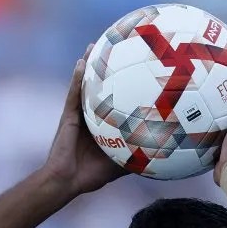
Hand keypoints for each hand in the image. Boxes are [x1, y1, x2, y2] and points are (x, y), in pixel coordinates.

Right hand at [41, 44, 127, 197]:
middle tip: (113, 50)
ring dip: (88, 66)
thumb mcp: (119, 166)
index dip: (119, 88)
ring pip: (84, 86)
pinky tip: (82, 63)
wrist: (67, 181)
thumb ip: (134, 158)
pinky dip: (77, 78)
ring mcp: (78, 115)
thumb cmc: (90, 176)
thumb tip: (159, 158)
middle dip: (103, 71)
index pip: (112, 103)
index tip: (132, 73)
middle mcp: (89, 117)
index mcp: (100, 126)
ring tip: (95, 46)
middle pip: (97, 90)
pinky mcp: (68, 116)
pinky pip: (74, 94)